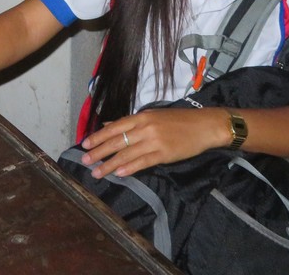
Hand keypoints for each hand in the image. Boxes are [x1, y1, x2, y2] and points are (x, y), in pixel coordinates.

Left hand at [78, 107, 225, 177]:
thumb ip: (130, 123)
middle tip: (84, 161)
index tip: (85, 144)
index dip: (99, 137)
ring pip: (127, 154)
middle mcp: (145, 127)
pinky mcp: (164, 154)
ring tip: (97, 172)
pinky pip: (144, 162)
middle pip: (117, 141)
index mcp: (141, 116)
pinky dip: (130, 168)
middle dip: (99, 152)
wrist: (204, 126)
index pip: (115, 127)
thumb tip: (108, 125)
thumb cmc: (178, 120)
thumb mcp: (152, 116)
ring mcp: (154, 141)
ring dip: (110, 164)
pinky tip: (120, 173)